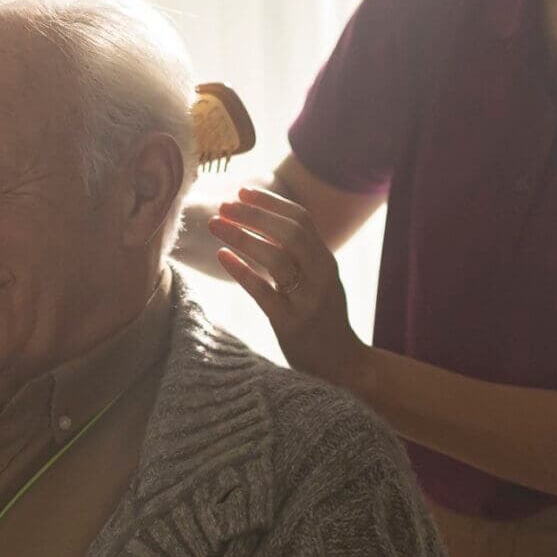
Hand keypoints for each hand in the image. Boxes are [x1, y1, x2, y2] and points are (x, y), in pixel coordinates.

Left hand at [208, 188, 369, 389]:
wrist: (341, 365)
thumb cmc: (322, 319)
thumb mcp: (318, 282)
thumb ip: (300, 256)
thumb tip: (262, 224)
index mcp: (326, 261)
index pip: (301, 219)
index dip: (270, 203)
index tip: (242, 191)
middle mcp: (321, 276)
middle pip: (289, 233)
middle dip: (254, 215)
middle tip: (223, 205)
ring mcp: (308, 300)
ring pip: (276, 258)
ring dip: (242, 237)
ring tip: (214, 225)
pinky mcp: (292, 324)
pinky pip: (263, 291)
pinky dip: (241, 270)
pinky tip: (222, 256)